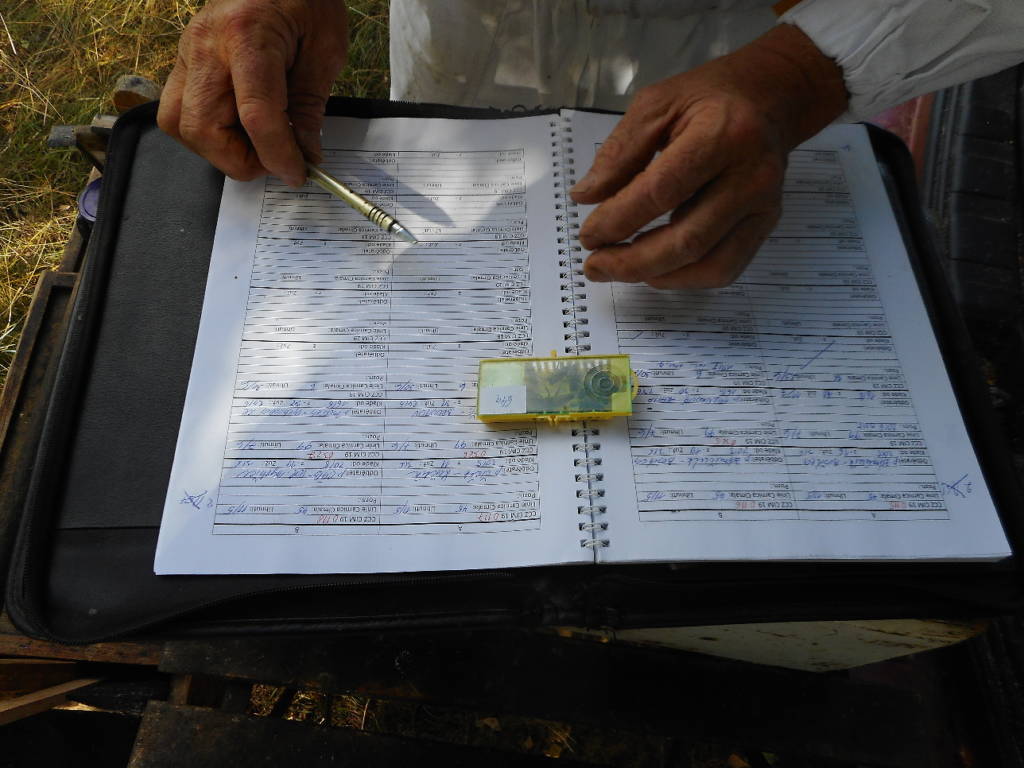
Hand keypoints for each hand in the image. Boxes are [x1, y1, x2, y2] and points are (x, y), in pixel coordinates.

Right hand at [158, 0, 347, 186]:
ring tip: (256, 143)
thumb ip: (311, 106)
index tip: (298, 172)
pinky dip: (207, 131)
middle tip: (275, 159)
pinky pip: (178, 110)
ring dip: (218, 149)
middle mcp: (206, 44)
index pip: (256, 115)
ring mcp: (187, 51)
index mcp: (248, 35)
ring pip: (179, 125)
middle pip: (202, 128)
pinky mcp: (184, 60)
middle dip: (240, 160)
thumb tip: (304, 154)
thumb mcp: (325, 49)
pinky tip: (238, 126)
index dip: (277, 155)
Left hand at [570, 24, 847, 289]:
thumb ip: (619, 152)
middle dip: (632, 262)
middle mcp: (751, 175)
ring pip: (709, 265)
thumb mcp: (656, 105)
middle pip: (687, 240)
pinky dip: (684, 278)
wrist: (770, 97)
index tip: (587, 235)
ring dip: (656, 276)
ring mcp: (763, 205)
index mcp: (722, 134)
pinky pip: (725, 269)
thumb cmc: (708, 98)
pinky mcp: (765, 225)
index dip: (619, 220)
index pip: (662, 192)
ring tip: (617, 269)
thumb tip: (585, 197)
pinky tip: (654, 269)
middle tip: (594, 266)